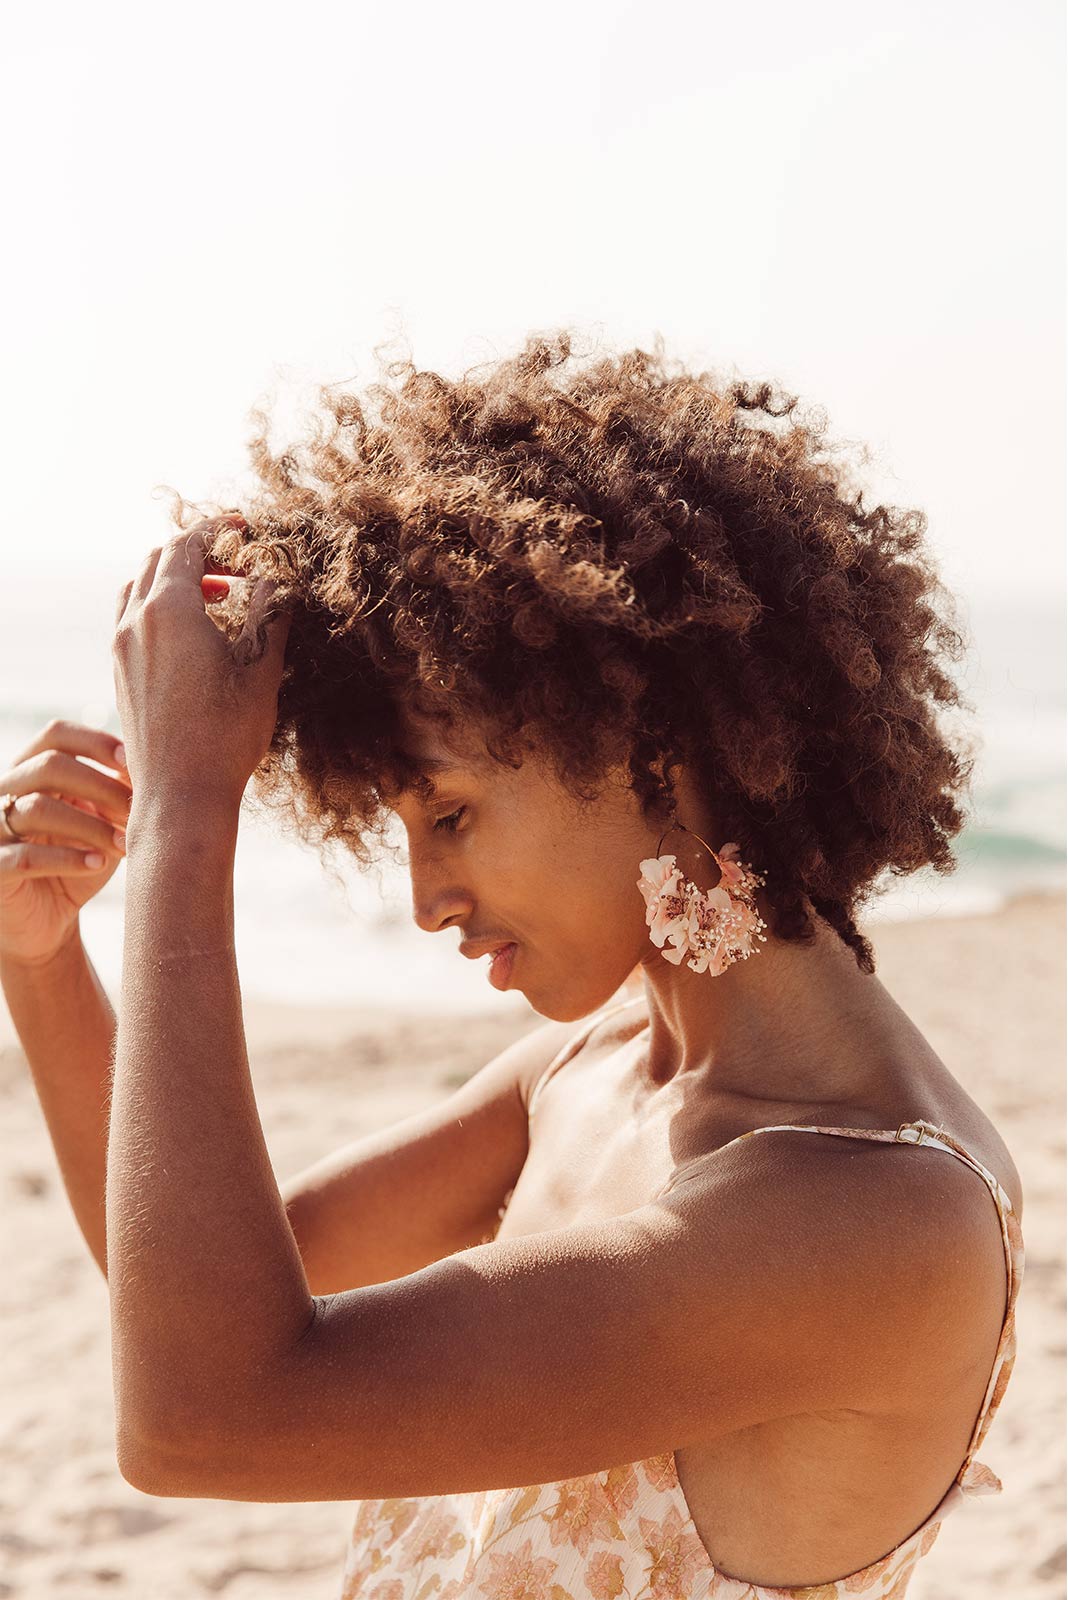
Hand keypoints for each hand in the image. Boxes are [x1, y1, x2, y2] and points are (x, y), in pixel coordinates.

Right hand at [0, 722, 130, 966]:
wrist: (47, 924)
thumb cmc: (79, 862)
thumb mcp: (103, 824)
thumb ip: (117, 793)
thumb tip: (147, 765)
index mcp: (31, 772)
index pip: (55, 735)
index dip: (94, 741)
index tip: (130, 762)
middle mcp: (5, 793)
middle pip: (49, 765)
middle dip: (101, 786)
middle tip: (136, 811)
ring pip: (37, 808)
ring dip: (90, 825)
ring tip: (124, 845)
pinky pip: (24, 856)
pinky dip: (66, 858)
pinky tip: (97, 863)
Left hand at [112, 524, 290, 815]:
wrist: (181, 795)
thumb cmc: (226, 736)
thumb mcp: (261, 671)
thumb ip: (268, 616)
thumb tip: (273, 581)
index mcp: (169, 610)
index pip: (187, 544)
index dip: (218, 529)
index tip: (246, 527)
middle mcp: (135, 621)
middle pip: (157, 559)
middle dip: (197, 551)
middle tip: (237, 564)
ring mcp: (121, 647)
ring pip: (138, 587)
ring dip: (175, 579)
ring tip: (216, 595)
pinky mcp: (119, 671)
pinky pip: (131, 617)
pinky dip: (159, 606)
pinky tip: (192, 633)